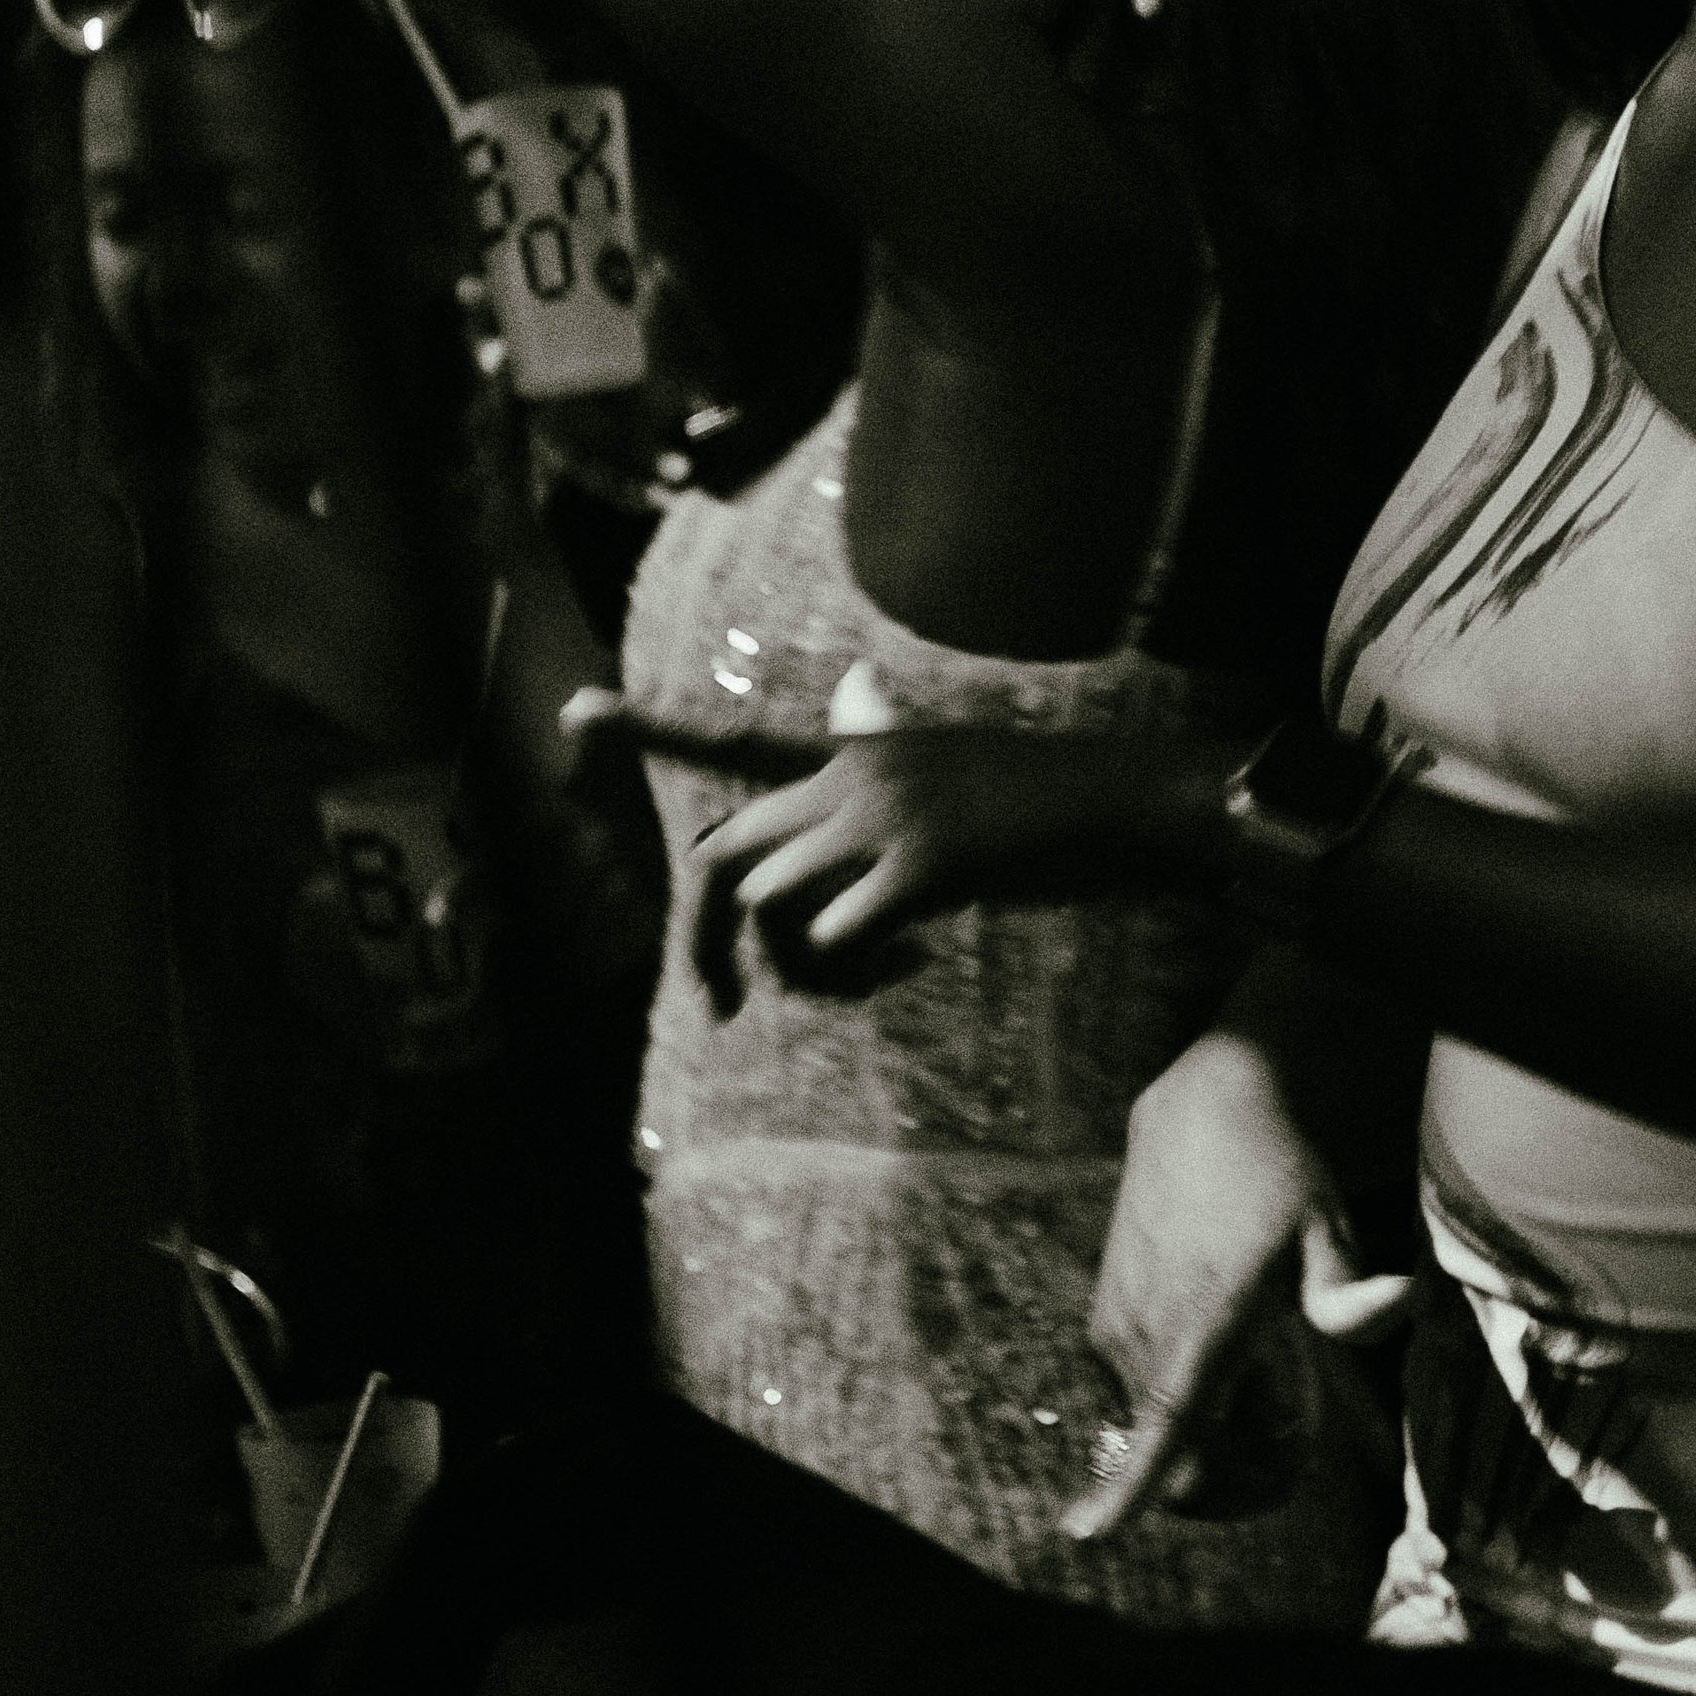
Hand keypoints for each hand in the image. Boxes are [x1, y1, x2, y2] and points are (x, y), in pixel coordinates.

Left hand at [688, 724, 1185, 1010]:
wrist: (1115, 799)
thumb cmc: (1036, 792)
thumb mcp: (946, 756)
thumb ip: (884, 743)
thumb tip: (849, 694)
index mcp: (856, 749)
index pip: (735, 739)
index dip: (653, 728)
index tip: (580, 709)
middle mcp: (855, 774)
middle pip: (725, 852)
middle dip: (706, 938)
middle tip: (722, 1002)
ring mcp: (887, 815)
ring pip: (771, 901)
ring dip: (799, 967)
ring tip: (864, 976)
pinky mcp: (925, 864)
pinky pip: (838, 933)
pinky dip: (858, 970)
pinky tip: (912, 961)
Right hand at [1061, 1029, 1411, 1541]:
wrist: (1200, 1110)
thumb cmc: (1276, 1174)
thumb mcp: (1326, 1226)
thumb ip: (1350, 1292)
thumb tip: (1404, 1307)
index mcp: (1201, 1325)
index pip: (1158, 1424)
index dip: (1121, 1489)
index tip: (1083, 1534)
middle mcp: (1145, 1333)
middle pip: (1178, 1457)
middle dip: (1230, 1473)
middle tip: (1291, 1427)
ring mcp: (1116, 1326)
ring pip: (1155, 1425)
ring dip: (1207, 1433)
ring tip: (1267, 1372)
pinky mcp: (1104, 1317)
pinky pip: (1140, 1391)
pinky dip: (1181, 1400)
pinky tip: (1226, 1350)